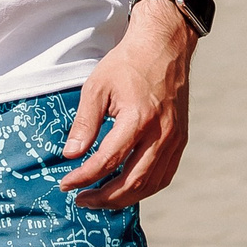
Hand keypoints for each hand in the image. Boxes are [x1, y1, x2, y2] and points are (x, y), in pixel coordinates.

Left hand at [59, 0, 194, 207]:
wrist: (163, 46)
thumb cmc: (127, 64)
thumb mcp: (97, 87)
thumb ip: (85, 123)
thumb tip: (71, 155)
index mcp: (138, 118)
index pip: (108, 160)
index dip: (84, 177)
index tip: (66, 185)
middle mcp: (161, 133)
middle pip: (133, 181)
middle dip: (103, 197)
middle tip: (81, 199)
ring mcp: (175, 139)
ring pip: (151, 184)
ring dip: (124, 198)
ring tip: (100, 199)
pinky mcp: (180, 140)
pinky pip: (164, 175)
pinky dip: (145, 188)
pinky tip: (126, 188)